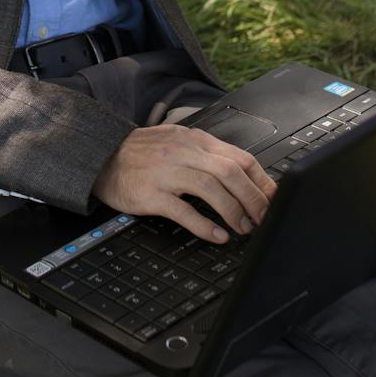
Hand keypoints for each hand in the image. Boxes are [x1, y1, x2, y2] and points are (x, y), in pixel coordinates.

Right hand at [90, 124, 278, 244]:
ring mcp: (167, 172)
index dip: (261, 180)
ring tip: (243, 228)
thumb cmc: (143, 152)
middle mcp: (184, 153)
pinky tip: (217, 236)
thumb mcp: (178, 142)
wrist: (102, 156)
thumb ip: (208, 154)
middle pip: (230, 173)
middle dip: (253, 199)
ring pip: (211, 190)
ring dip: (233, 212)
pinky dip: (204, 225)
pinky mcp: (152, 193)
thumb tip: (243, 174)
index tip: (273, 198)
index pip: (239, 157)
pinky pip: (183, 211)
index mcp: (195, 140)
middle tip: (263, 218)